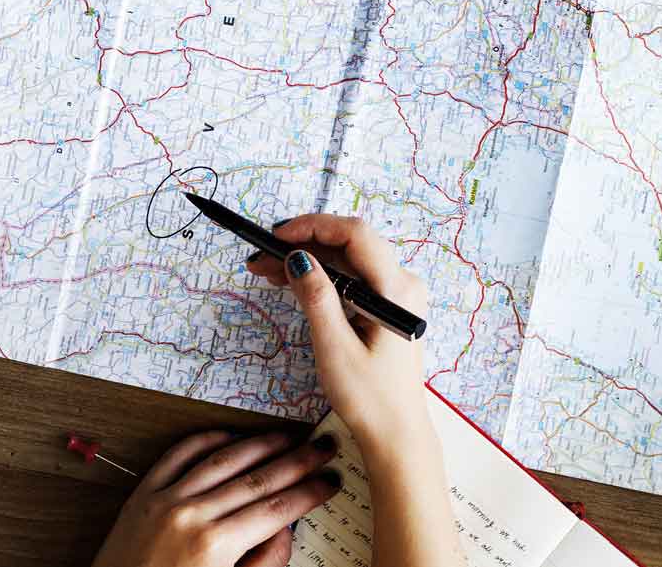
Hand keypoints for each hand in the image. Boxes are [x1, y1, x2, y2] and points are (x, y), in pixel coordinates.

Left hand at [90, 431, 341, 566]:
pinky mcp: (142, 496)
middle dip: (296, 462)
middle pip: (257, 480)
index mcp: (215, 547)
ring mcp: (164, 501)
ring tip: (286, 437)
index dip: (309, 493)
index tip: (329, 481)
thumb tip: (285, 532)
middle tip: (322, 448)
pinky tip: (229, 436)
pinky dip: (206, 441)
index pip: (276, 510)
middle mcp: (190, 516)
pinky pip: (178, 456)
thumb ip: (262, 566)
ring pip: (221, 460)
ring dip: (259, 445)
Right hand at [245, 215, 432, 445]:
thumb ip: (317, 297)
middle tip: (260, 256)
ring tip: (265, 270)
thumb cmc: (370, 398)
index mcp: (396, 290)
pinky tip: (291, 282)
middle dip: (303, 244)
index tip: (275, 236)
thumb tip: (297, 257)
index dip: (313, 227)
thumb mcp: (335, 347)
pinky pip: (352, 280)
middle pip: (349, 245)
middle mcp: (402, 285)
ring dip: (308, 260)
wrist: (395, 433)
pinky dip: (321, 277)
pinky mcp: (386, 308)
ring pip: (347, 261)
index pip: (355, 235)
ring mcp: (396, 296)